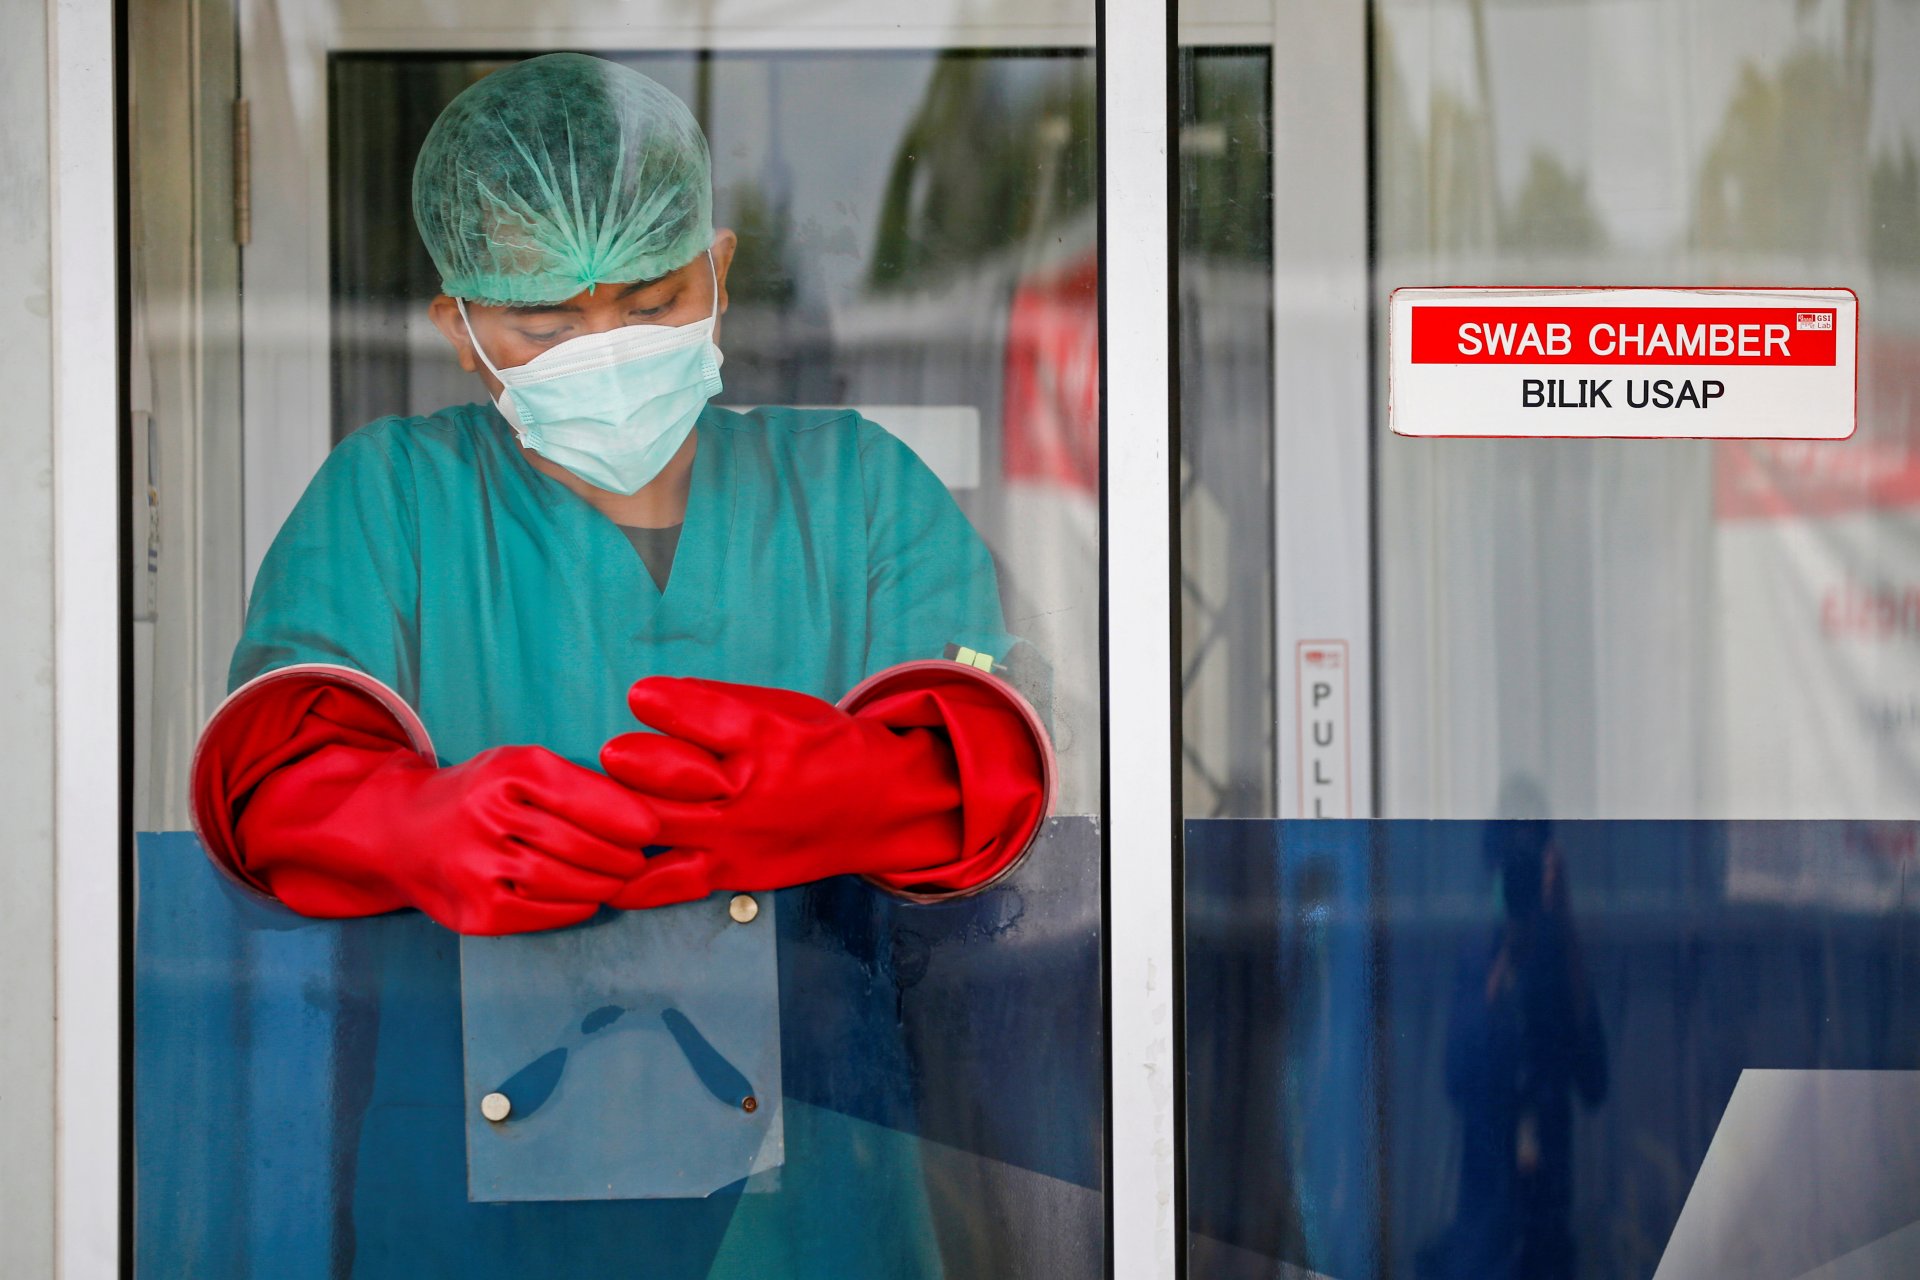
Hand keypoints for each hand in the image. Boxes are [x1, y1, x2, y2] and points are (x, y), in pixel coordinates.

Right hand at [240, 742, 660, 934]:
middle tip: (640, 859)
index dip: (628, 816)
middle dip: (622, 856)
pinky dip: (577, 907)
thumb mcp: (520, 768)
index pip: (584, 796)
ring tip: (619, 878)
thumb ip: (576, 785)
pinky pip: (545, 914)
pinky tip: (588, 897)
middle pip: (581, 844)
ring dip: (605, 883)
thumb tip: (645, 818)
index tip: (652, 828)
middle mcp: (488, 817)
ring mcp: (478, 868)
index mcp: (508, 773)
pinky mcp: (476, 913)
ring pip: (566, 882)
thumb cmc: (483, 796)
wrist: (403, 835)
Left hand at [599, 677, 963, 908]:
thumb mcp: (787, 707)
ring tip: (595, 804)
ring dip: (616, 813)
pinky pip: (668, 883)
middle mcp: (751, 790)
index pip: (702, 717)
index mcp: (769, 736)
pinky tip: (599, 872)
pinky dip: (629, 881)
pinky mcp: (732, 874)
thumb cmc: (827, 748)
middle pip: (669, 776)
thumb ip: (721, 704)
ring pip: (657, 826)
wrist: (882, 809)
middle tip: (614, 754)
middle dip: (630, 761)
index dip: (660, 702)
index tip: (639, 696)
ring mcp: (738, 838)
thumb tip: (651, 699)